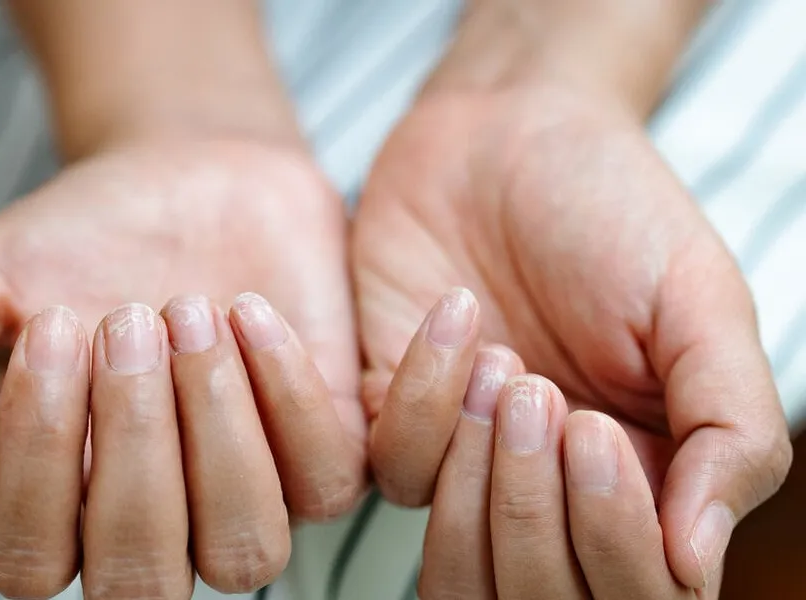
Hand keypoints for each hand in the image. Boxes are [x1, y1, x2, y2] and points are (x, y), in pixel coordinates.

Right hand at [0, 138, 365, 597]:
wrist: (186, 180)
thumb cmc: (76, 242)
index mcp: (51, 508)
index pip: (27, 559)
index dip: (34, 457)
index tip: (51, 327)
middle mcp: (149, 531)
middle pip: (141, 579)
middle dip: (133, 444)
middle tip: (122, 315)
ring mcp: (242, 502)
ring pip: (246, 550)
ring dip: (214, 429)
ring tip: (188, 309)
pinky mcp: (323, 458)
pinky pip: (326, 480)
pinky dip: (286, 393)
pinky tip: (247, 308)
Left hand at [355, 87, 791, 589]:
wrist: (507, 133)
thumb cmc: (614, 212)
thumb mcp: (701, 305)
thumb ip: (729, 431)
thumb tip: (697, 562)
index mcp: (647, 480)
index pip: (634, 593)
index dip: (613, 543)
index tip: (596, 430)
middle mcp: (554, 490)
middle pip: (535, 597)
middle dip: (535, 513)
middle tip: (545, 395)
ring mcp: (469, 461)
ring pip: (454, 562)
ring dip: (478, 468)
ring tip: (504, 358)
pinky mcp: (387, 417)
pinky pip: (391, 468)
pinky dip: (420, 397)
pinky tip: (455, 314)